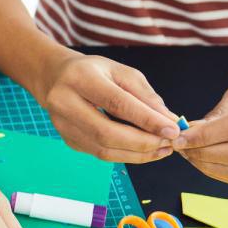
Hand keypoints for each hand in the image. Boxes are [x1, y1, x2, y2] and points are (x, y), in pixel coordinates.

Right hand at [37, 53, 179, 162]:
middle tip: (169, 143)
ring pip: (103, 149)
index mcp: (80, 79)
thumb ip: (145, 96)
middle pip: (107, 133)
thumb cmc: (92, 72)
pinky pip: (100, 153)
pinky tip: (143, 150)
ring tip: (161, 149)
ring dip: (137, 154)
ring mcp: (63, 125)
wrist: (54, 78)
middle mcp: (65, 103)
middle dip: (142, 142)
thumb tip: (169, 121)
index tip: (173, 130)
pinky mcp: (68, 140)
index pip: (116, 103)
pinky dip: (125, 155)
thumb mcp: (120, 72)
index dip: (146, 119)